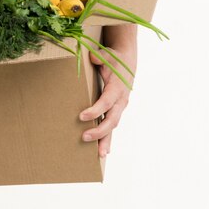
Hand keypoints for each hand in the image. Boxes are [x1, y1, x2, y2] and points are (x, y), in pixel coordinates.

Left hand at [79, 26, 136, 156]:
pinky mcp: (116, 111)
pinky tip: (102, 151)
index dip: (95, 111)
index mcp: (117, 88)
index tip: (81, 117)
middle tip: (84, 137)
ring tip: (99, 155)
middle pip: (112, 119)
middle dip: (99, 131)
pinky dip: (107, 138)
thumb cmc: (114, 59)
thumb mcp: (108, 54)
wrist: (127, 63)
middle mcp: (120, 101)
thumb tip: (92, 58)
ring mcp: (119, 108)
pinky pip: (111, 126)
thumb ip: (100, 57)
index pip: (106, 102)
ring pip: (113, 126)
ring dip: (105, 140)